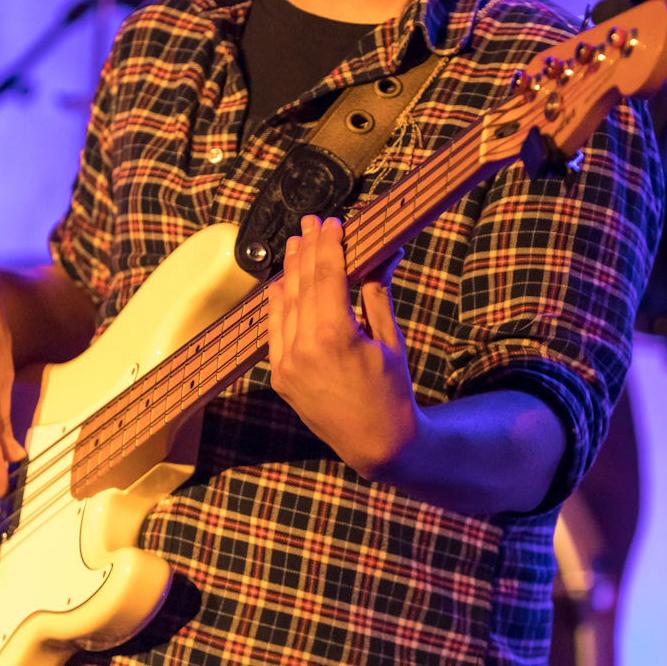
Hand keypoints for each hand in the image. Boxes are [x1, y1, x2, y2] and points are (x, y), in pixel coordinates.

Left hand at [266, 218, 418, 479]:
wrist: (376, 443)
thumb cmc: (392, 390)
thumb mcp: (390, 339)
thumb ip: (377, 293)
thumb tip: (382, 253)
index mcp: (336, 336)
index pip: (327, 276)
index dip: (328, 245)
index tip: (331, 223)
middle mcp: (304, 348)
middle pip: (302, 284)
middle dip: (307, 249)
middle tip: (311, 222)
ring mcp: (287, 364)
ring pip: (284, 304)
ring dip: (290, 271)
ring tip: (297, 243)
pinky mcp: (279, 376)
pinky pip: (274, 330)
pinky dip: (277, 303)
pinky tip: (282, 282)